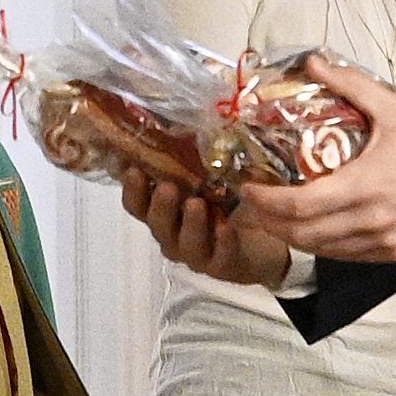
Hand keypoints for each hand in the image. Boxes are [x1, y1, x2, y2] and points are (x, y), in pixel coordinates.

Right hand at [117, 169, 292, 287]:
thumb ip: (191, 166)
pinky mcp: (221, 266)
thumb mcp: (208, 183)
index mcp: (164, 214)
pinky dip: (221, 242)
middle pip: (157, 224)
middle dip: (160, 206)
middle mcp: (173, 235)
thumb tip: (181, 128)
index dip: (132, 190)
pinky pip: (218, 257)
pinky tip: (225, 228)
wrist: (263, 245)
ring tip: (196, 203)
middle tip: (167, 187)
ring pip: (184, 243)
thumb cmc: (227, 208)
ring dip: (190, 223)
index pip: (137, 205)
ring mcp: (195, 254)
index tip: (133, 169)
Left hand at [235, 57, 395, 262]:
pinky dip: (323, 246)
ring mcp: (384, 243)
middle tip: (252, 205)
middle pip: (302, 235)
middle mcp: (370, 222)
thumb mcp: (395, 108)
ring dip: (293, 237)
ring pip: (322, 251)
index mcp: (365, 187)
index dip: (265, 201)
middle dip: (269, 223)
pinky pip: (347, 257)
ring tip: (275, 217)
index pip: (298, 206)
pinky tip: (314, 229)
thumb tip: (312, 63)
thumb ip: (350, 85)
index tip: (247, 188)